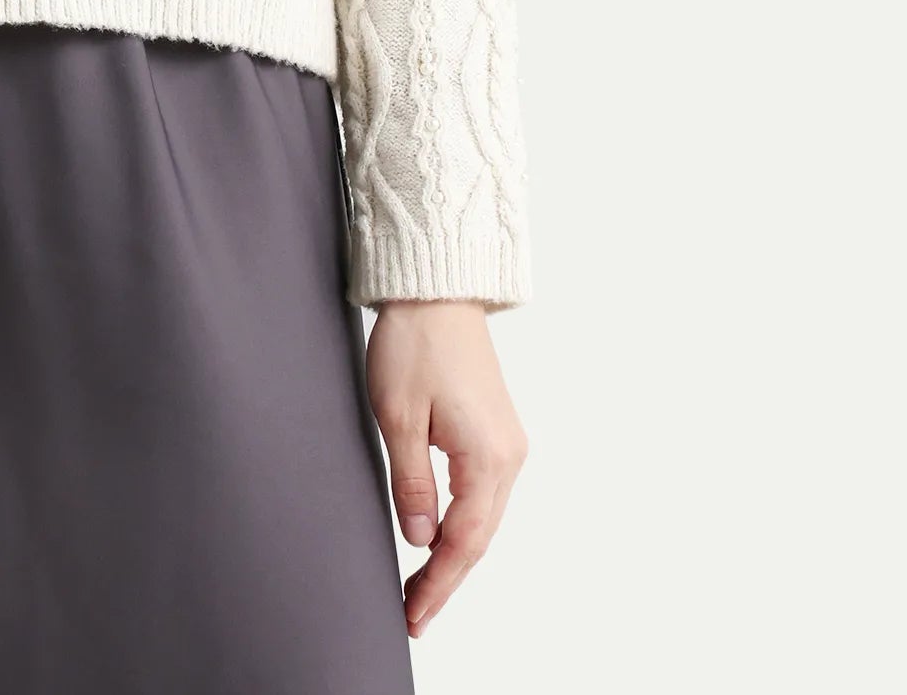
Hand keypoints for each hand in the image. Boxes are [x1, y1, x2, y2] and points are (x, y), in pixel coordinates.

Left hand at [367, 298, 527, 638]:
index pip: (463, 541)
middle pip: (479, 537)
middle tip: (413, 614)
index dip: (438, 583)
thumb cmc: (415, 343)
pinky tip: (439, 538)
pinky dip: (462, 524)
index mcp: (487, 457)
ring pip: (483, 518)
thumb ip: (410, 484)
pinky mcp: (496, 432)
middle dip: (446, 579)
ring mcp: (506, 443)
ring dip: (454, 553)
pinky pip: (483, 495)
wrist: (437, 292)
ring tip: (421, 587)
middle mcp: (508, 456)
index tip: (414, 614)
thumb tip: (419, 539)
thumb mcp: (398, 417)